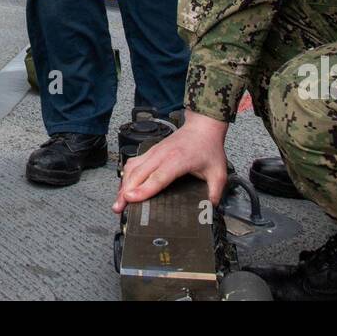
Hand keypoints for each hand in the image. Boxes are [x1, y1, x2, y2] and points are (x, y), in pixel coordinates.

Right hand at [113, 113, 228, 212]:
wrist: (203, 127)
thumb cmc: (208, 147)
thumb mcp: (218, 172)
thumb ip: (215, 192)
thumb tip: (210, 209)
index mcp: (178, 160)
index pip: (157, 177)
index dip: (143, 189)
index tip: (130, 198)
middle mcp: (162, 154)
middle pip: (138, 174)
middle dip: (126, 191)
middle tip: (119, 208)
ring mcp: (154, 151)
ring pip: (133, 168)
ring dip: (123, 184)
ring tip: (118, 201)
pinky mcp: (151, 151)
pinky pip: (134, 162)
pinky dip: (126, 175)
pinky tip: (124, 186)